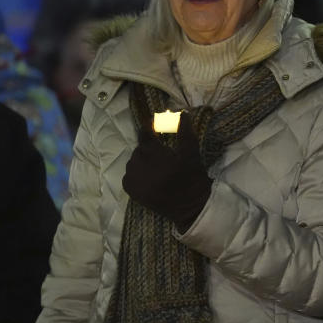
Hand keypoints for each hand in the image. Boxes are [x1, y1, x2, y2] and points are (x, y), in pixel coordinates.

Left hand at [122, 116, 212, 231]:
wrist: (190, 208)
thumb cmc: (192, 179)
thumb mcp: (191, 154)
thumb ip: (185, 132)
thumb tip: (182, 113)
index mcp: (153, 155)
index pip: (145, 134)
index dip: (150, 127)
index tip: (155, 125)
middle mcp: (138, 166)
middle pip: (140, 148)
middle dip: (150, 147)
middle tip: (164, 152)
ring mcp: (133, 179)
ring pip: (134, 161)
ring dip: (144, 159)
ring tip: (158, 166)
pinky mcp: (131, 190)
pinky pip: (129, 174)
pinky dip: (137, 172)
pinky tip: (150, 176)